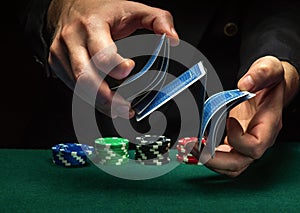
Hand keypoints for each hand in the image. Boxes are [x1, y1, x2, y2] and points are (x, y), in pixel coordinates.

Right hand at [46, 0, 178, 117]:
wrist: (70, 6)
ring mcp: (61, 53)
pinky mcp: (58, 64)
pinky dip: (90, 98)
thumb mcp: (133, 9)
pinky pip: (73, 87)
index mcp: (91, 25)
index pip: (101, 53)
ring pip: (79, 87)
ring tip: (118, 110)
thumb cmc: (101, 9)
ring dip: (99, 103)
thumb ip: (158, 20)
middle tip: (126, 108)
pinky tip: (104, 102)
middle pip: (86, 77)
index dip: (115, 66)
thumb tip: (173, 39)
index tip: (129, 71)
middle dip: (107, 98)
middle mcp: (72, 40)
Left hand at [204, 56, 298, 176]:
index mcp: (268, 125)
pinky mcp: (233, 141)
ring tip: (190, 146)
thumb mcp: (269, 69)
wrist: (267, 85)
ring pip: (228, 166)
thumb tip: (244, 85)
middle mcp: (256, 139)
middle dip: (214, 159)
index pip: (255, 146)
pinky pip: (222, 157)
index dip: (238, 138)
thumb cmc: (269, 80)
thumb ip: (260, 74)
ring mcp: (244, 143)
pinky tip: (194, 145)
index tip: (226, 120)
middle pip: (238, 164)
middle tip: (194, 145)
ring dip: (207, 160)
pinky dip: (207, 155)